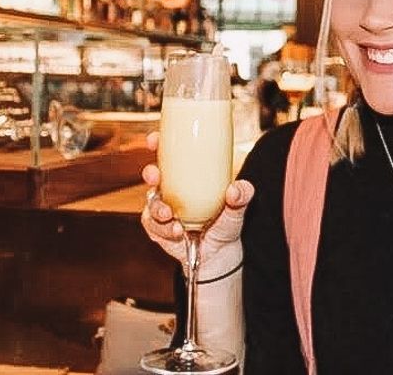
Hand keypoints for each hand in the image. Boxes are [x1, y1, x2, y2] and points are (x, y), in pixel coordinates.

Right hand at [140, 132, 253, 275]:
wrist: (219, 252)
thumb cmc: (225, 222)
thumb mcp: (237, 207)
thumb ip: (241, 196)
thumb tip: (236, 189)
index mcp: (186, 177)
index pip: (167, 155)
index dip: (157, 144)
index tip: (154, 139)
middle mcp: (170, 190)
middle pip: (152, 175)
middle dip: (150, 173)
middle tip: (156, 175)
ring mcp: (162, 210)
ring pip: (151, 203)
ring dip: (158, 208)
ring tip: (170, 215)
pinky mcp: (158, 230)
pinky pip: (153, 226)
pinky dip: (164, 228)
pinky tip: (177, 230)